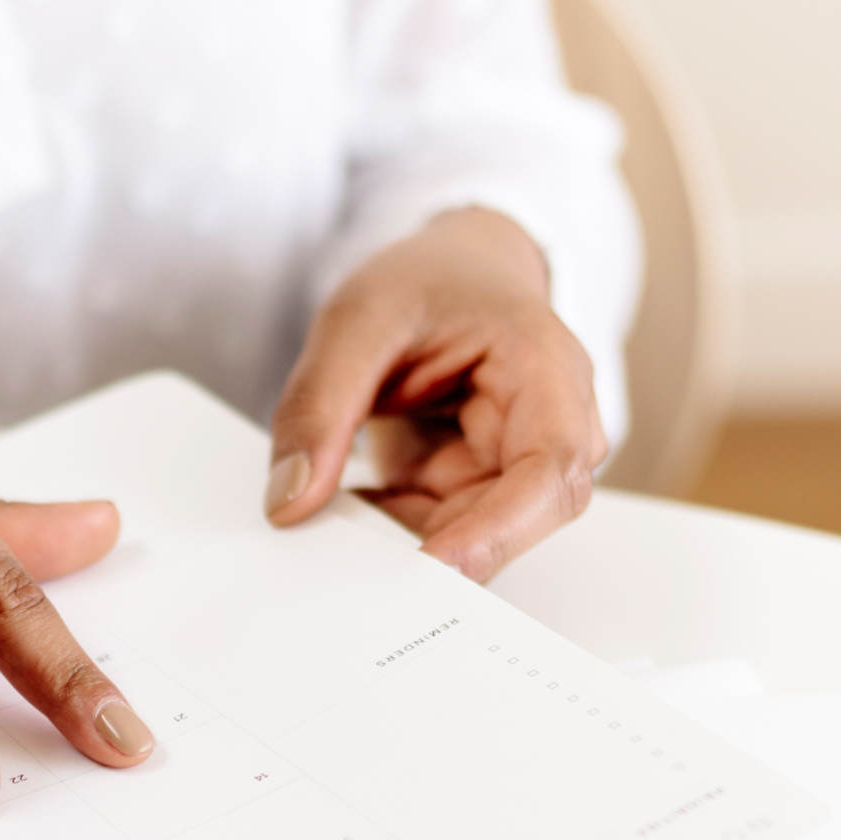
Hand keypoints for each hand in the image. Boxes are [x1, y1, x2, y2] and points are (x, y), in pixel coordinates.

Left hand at [263, 208, 608, 579]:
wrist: (449, 272)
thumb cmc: (428, 280)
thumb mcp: (355, 319)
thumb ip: (319, 405)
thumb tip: (291, 501)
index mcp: (547, 370)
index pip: (550, 474)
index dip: (499, 532)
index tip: (434, 568)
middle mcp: (549, 428)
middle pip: (512, 522)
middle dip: (433, 547)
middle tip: (347, 565)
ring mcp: (511, 464)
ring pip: (464, 537)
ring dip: (397, 534)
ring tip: (333, 503)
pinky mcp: (473, 485)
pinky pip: (431, 530)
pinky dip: (384, 524)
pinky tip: (347, 494)